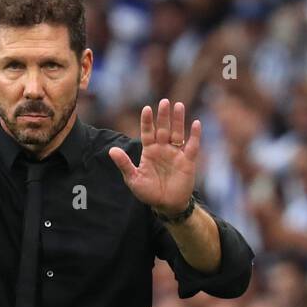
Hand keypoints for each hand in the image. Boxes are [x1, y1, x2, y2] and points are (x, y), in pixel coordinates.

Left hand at [108, 99, 199, 216]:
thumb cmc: (149, 192)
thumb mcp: (133, 179)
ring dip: (178, 120)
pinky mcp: (188, 161)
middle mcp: (163, 149)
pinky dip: (195, 135)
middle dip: (163, 116)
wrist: (166, 205)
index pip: (148, 132)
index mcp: (149, 151)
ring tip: (178, 106)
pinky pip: (192, 146)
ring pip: (178, 133)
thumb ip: (124, 164)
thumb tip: (111, 150)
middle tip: (164, 101)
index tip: (147, 109)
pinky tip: (195, 123)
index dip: (147, 121)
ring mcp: (176, 154)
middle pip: (163, 129)